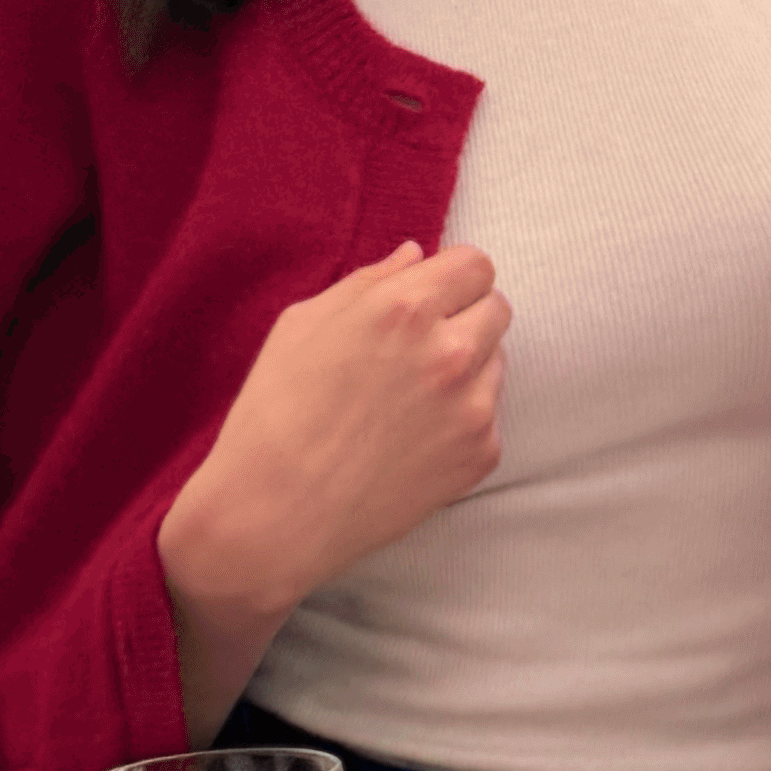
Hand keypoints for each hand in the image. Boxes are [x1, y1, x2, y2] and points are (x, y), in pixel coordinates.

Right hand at [159, 242, 510, 737]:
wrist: (274, 514)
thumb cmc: (274, 413)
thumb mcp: (301, 326)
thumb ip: (368, 282)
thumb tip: (415, 256)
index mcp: (406, 307)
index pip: (475, 265)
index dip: (451, 278)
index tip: (431, 297)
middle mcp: (450, 351)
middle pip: (496, 308)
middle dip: (463, 318)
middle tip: (417, 349)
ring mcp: (472, 407)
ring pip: (496, 362)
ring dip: (465, 368)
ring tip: (406, 400)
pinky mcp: (481, 454)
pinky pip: (487, 416)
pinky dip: (459, 421)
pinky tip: (410, 439)